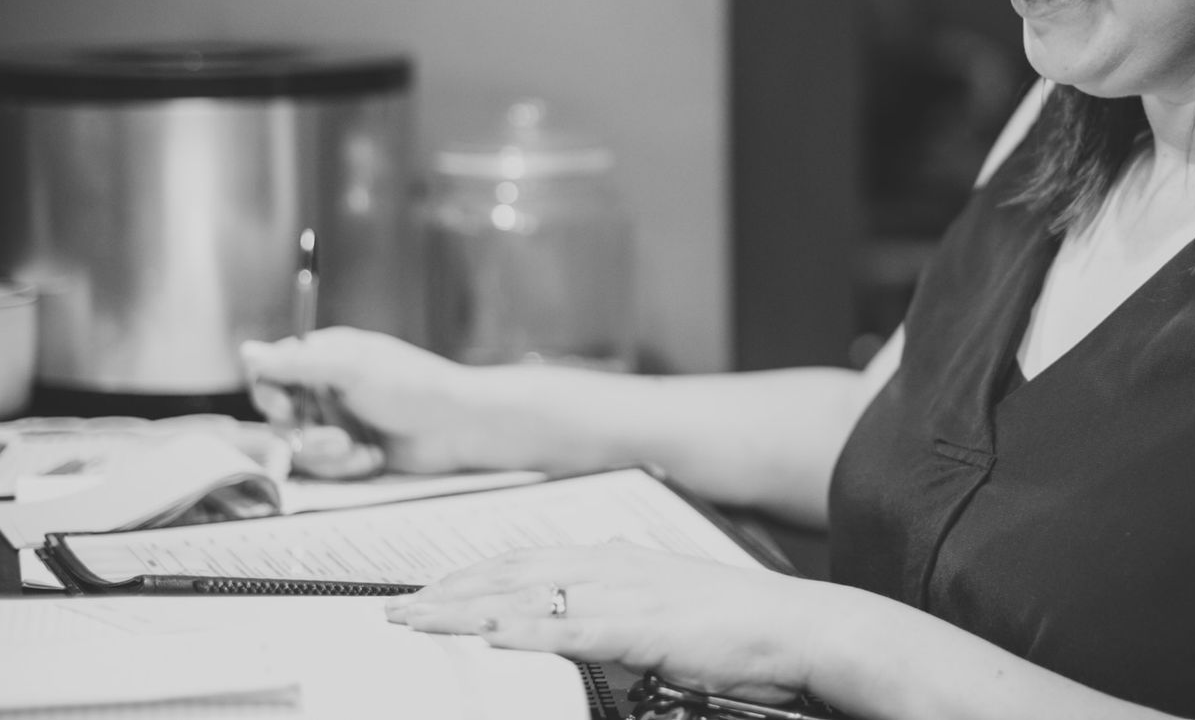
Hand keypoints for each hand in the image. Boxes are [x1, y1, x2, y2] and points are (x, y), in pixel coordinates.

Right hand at [240, 328, 476, 474]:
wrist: (458, 427)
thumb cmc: (413, 387)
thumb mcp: (353, 368)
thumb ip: (297, 363)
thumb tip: (247, 351)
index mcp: (325, 357)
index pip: (271, 373)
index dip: (270, 395)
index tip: (286, 409)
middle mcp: (326, 388)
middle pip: (280, 418)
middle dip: (305, 435)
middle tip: (338, 439)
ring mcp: (338, 420)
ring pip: (300, 447)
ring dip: (328, 455)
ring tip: (359, 449)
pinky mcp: (350, 451)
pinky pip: (324, 468)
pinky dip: (346, 467)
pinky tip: (373, 458)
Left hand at [385, 544, 838, 702]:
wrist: (797, 629)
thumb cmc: (738, 626)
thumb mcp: (665, 605)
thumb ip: (619, 603)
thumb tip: (582, 610)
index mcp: (616, 558)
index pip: (526, 560)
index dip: (471, 574)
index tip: (427, 591)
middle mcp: (613, 565)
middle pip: (513, 573)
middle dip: (450, 590)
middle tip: (397, 607)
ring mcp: (626, 594)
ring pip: (529, 595)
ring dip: (468, 608)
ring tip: (419, 619)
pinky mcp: (642, 628)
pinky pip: (573, 628)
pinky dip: (528, 630)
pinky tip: (491, 636)